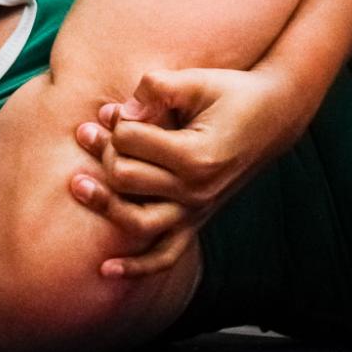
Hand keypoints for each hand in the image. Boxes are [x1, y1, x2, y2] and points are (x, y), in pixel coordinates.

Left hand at [70, 65, 307, 277]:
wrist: (274, 117)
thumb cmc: (234, 94)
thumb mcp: (198, 80)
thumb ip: (156, 88)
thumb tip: (117, 114)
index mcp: (196, 156)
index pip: (130, 142)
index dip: (115, 122)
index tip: (116, 110)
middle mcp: (197, 191)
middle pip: (125, 178)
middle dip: (102, 152)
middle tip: (88, 131)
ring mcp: (197, 210)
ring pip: (136, 221)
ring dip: (102, 204)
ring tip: (76, 183)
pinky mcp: (197, 220)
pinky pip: (165, 254)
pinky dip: (136, 267)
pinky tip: (105, 270)